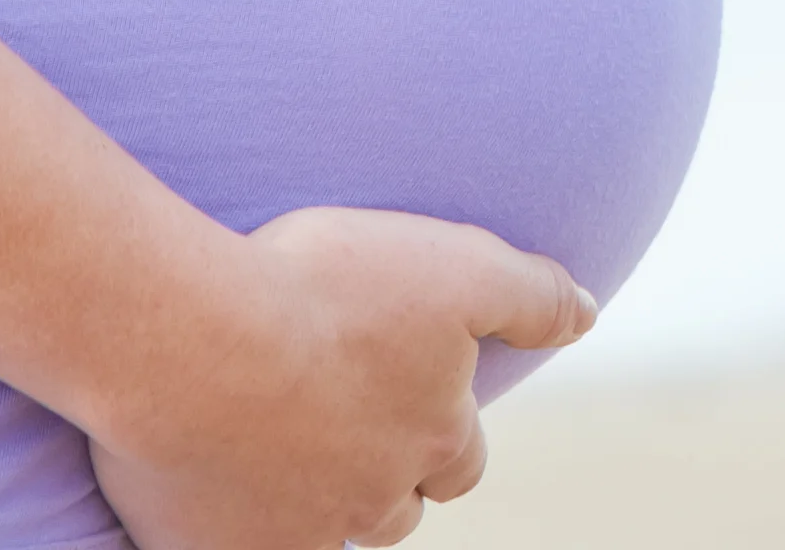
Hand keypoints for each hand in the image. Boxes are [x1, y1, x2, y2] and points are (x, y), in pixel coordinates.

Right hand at [81, 204, 596, 549]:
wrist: (195, 339)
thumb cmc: (324, 288)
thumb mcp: (454, 264)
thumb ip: (531, 295)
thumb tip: (589, 316)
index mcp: (435, 433)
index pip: (461, 458)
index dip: (442, 429)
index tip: (409, 397)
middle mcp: (378, 496)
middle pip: (398, 506)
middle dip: (385, 474)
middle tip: (343, 425)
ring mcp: (302, 528)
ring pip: (330, 531)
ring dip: (318, 498)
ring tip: (283, 451)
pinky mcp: (227, 546)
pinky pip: (247, 549)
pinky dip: (243, 527)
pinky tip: (221, 491)